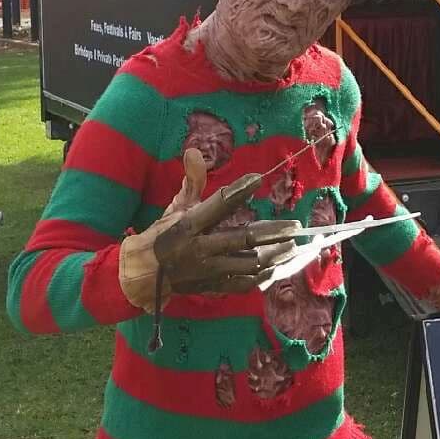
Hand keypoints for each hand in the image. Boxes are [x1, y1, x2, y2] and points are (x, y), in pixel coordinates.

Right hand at [118, 150, 299, 309]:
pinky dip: (263, 276)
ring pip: (249, 264)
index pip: (218, 204)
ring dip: (274, 256)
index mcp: (190, 225)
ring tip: (293, 247)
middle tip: (295, 226)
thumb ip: (192, 181)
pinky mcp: (214, 287)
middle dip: (272, 233)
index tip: (258, 179)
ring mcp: (210, 270)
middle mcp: (201, 248)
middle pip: (242, 239)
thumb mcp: (176, 207)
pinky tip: (278, 267)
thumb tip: (194, 151)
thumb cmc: (164, 236)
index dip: (239, 190)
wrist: (144, 274)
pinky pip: (244, 284)